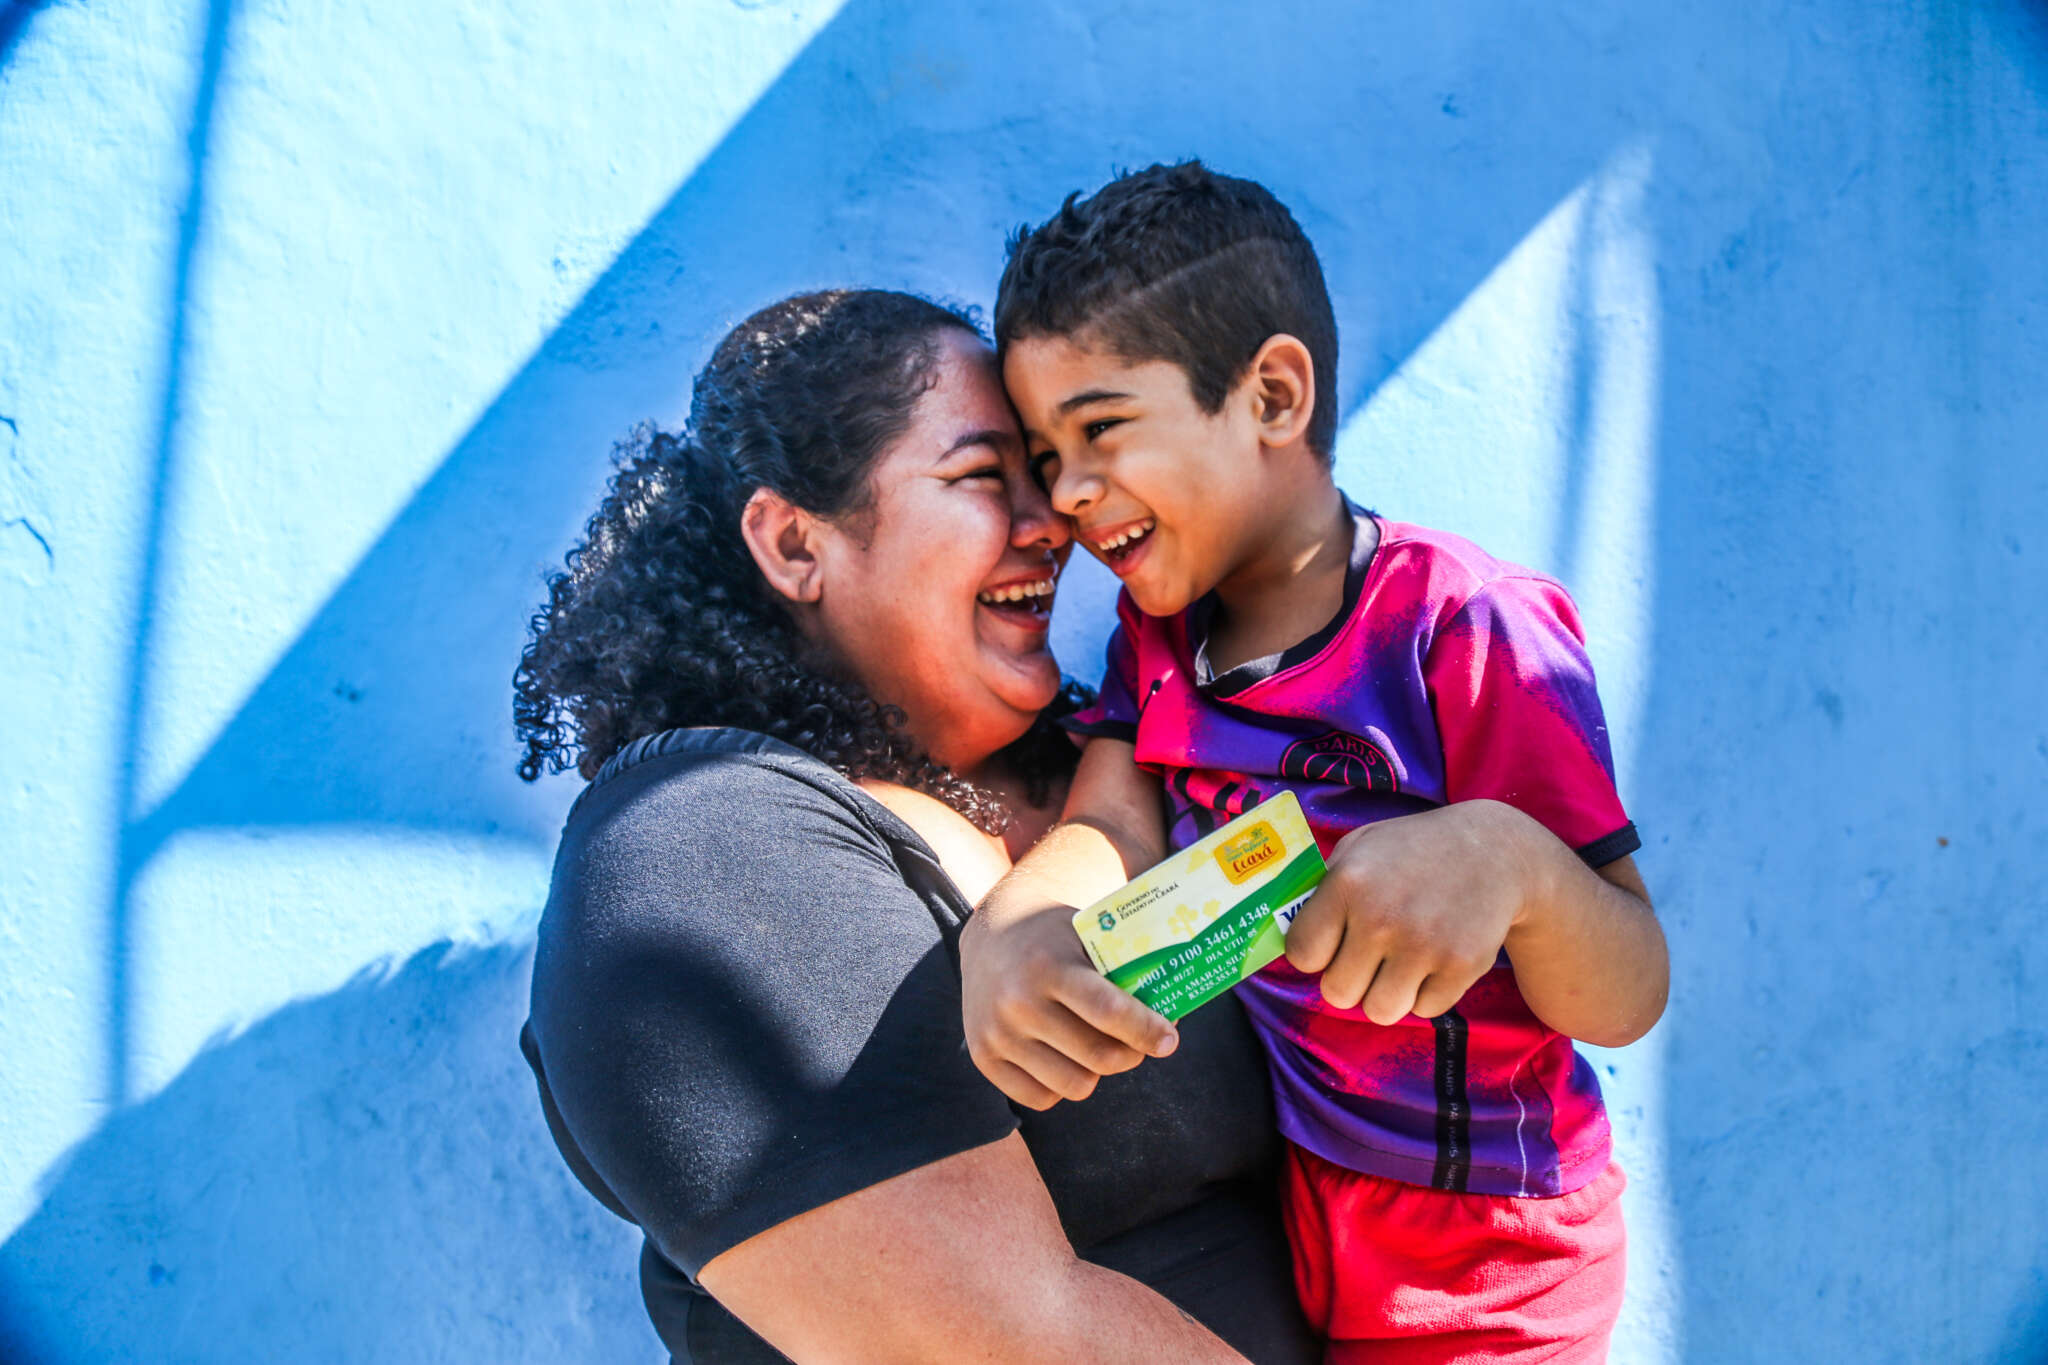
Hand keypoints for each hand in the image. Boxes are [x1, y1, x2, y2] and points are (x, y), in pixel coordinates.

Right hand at [961, 901, 1178, 1109]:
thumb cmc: (1055, 935)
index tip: (1169, 1039)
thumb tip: (1174, 1013)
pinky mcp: (982, 1057)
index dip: (1147, 1030)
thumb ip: (1124, 968)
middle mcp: (1018, 1002)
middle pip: (1098, 1056)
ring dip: (1097, 1071)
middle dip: (1132, 1054)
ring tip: (1100, 1048)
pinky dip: (1062, 1084)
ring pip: (1075, 1085)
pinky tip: (1065, 1056)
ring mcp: (996, 1034)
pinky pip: (1041, 1098)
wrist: (991, 932)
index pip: (1108, 1011)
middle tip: (1141, 1044)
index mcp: (1048, 965)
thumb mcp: (1086, 934)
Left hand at [1284, 800, 1542, 1024]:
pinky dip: (1425, 993)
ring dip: (1385, 994)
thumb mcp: (1361, 849)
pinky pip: (1423, 1010)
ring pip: (1379, 1011)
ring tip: (1398, 963)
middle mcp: (1381, 917)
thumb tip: (1281, 933)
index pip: (1302, 954)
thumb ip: (1323, 891)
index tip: (1329, 944)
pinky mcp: (1460, 967)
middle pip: (1337, 993)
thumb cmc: (1413, 852)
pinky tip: (1434, 959)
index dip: (1313, 954)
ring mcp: (1423, 945)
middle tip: (1368, 957)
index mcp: (1348, 884)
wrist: (1494, 852)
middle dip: (1349, 980)